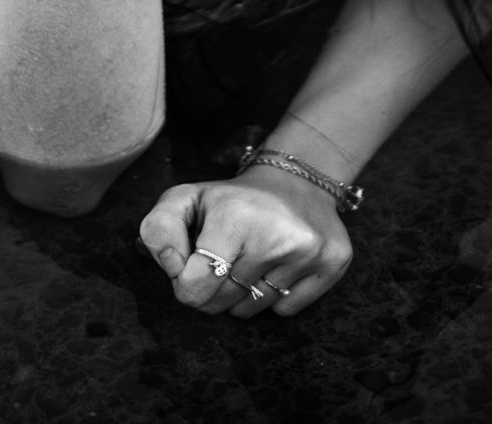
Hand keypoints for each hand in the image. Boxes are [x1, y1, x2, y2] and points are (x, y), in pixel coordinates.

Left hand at [139, 166, 352, 317]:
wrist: (297, 180)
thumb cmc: (233, 199)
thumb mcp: (186, 199)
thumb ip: (159, 228)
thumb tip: (172, 267)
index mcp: (234, 216)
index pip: (193, 287)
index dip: (186, 281)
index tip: (194, 263)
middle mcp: (275, 233)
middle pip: (220, 304)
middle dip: (213, 290)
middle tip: (224, 258)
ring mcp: (308, 250)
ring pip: (252, 310)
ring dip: (243, 294)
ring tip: (252, 258)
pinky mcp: (333, 262)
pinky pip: (286, 310)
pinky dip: (276, 297)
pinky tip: (279, 264)